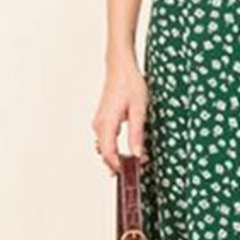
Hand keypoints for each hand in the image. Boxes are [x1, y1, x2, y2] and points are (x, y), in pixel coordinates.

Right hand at [91, 57, 148, 175]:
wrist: (120, 67)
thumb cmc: (130, 84)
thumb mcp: (139, 110)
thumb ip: (136, 134)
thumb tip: (136, 153)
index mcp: (106, 124)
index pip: (108, 154)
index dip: (119, 166)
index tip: (133, 172)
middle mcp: (98, 125)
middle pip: (105, 153)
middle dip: (121, 163)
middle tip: (140, 165)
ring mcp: (99, 123)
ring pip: (105, 148)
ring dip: (118, 156)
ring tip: (138, 157)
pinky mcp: (102, 120)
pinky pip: (106, 140)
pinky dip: (116, 147)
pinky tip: (129, 148)